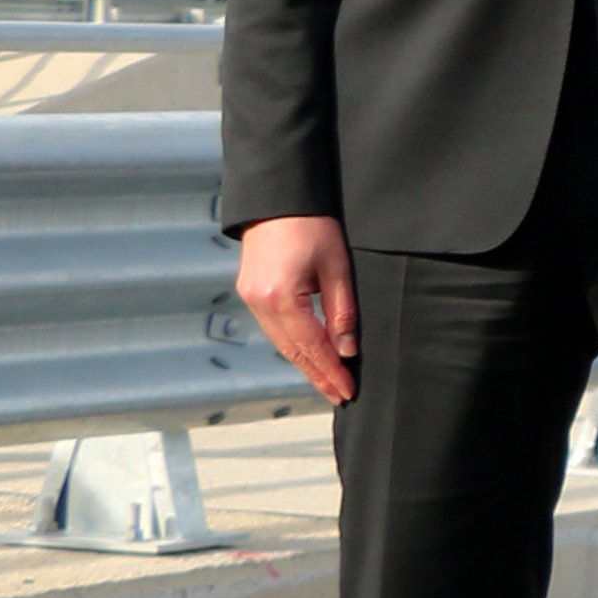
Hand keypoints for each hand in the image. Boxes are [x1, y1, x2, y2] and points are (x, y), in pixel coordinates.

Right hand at [235, 213, 358, 405]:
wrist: (278, 200)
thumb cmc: (313, 227)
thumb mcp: (337, 268)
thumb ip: (342, 312)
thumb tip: (347, 350)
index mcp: (282, 298)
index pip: (311, 347)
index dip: (331, 372)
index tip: (348, 391)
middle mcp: (260, 303)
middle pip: (292, 351)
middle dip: (317, 376)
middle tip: (339, 396)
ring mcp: (251, 298)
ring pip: (280, 343)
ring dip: (304, 364)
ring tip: (327, 383)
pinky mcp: (250, 292)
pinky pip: (273, 329)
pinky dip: (292, 346)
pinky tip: (308, 356)